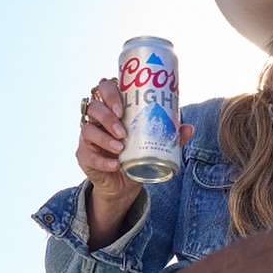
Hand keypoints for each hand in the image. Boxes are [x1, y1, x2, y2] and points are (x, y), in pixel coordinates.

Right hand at [76, 77, 193, 247]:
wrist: (125, 184)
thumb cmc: (138, 155)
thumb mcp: (154, 144)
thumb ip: (170, 135)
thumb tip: (189, 128)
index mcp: (112, 107)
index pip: (104, 88)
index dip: (110, 93)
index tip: (122, 108)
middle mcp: (97, 118)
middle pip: (94, 106)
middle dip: (107, 116)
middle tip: (122, 130)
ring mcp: (88, 136)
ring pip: (88, 129)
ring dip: (104, 138)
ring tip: (120, 147)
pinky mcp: (83, 155)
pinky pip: (87, 155)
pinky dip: (101, 161)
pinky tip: (114, 165)